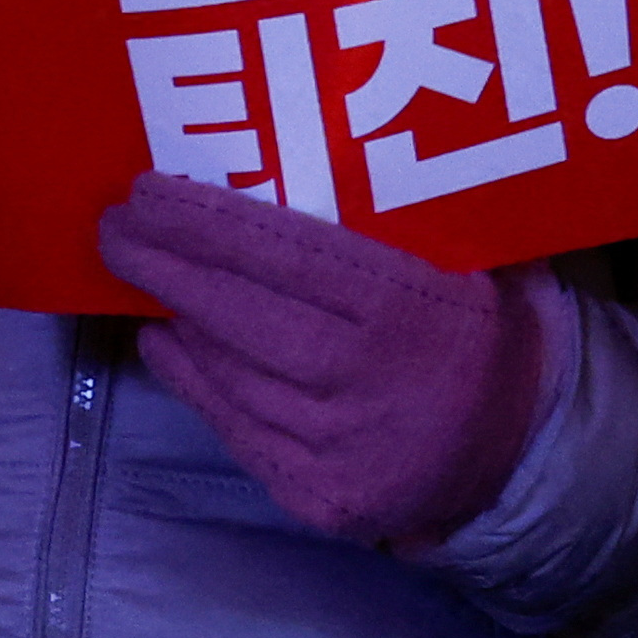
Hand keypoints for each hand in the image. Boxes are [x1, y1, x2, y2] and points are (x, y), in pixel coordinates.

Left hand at [100, 170, 559, 548]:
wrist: (523, 451)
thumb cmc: (489, 330)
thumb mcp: (482, 258)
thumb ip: (421, 214)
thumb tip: (334, 141)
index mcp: (410, 311)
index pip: (289, 257)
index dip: (209, 223)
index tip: (150, 191)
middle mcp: (365, 381)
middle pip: (242, 315)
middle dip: (170, 265)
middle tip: (114, 225)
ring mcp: (337, 447)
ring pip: (231, 373)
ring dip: (178, 318)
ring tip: (143, 273)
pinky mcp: (317, 496)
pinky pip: (237, 429)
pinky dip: (192, 381)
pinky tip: (167, 342)